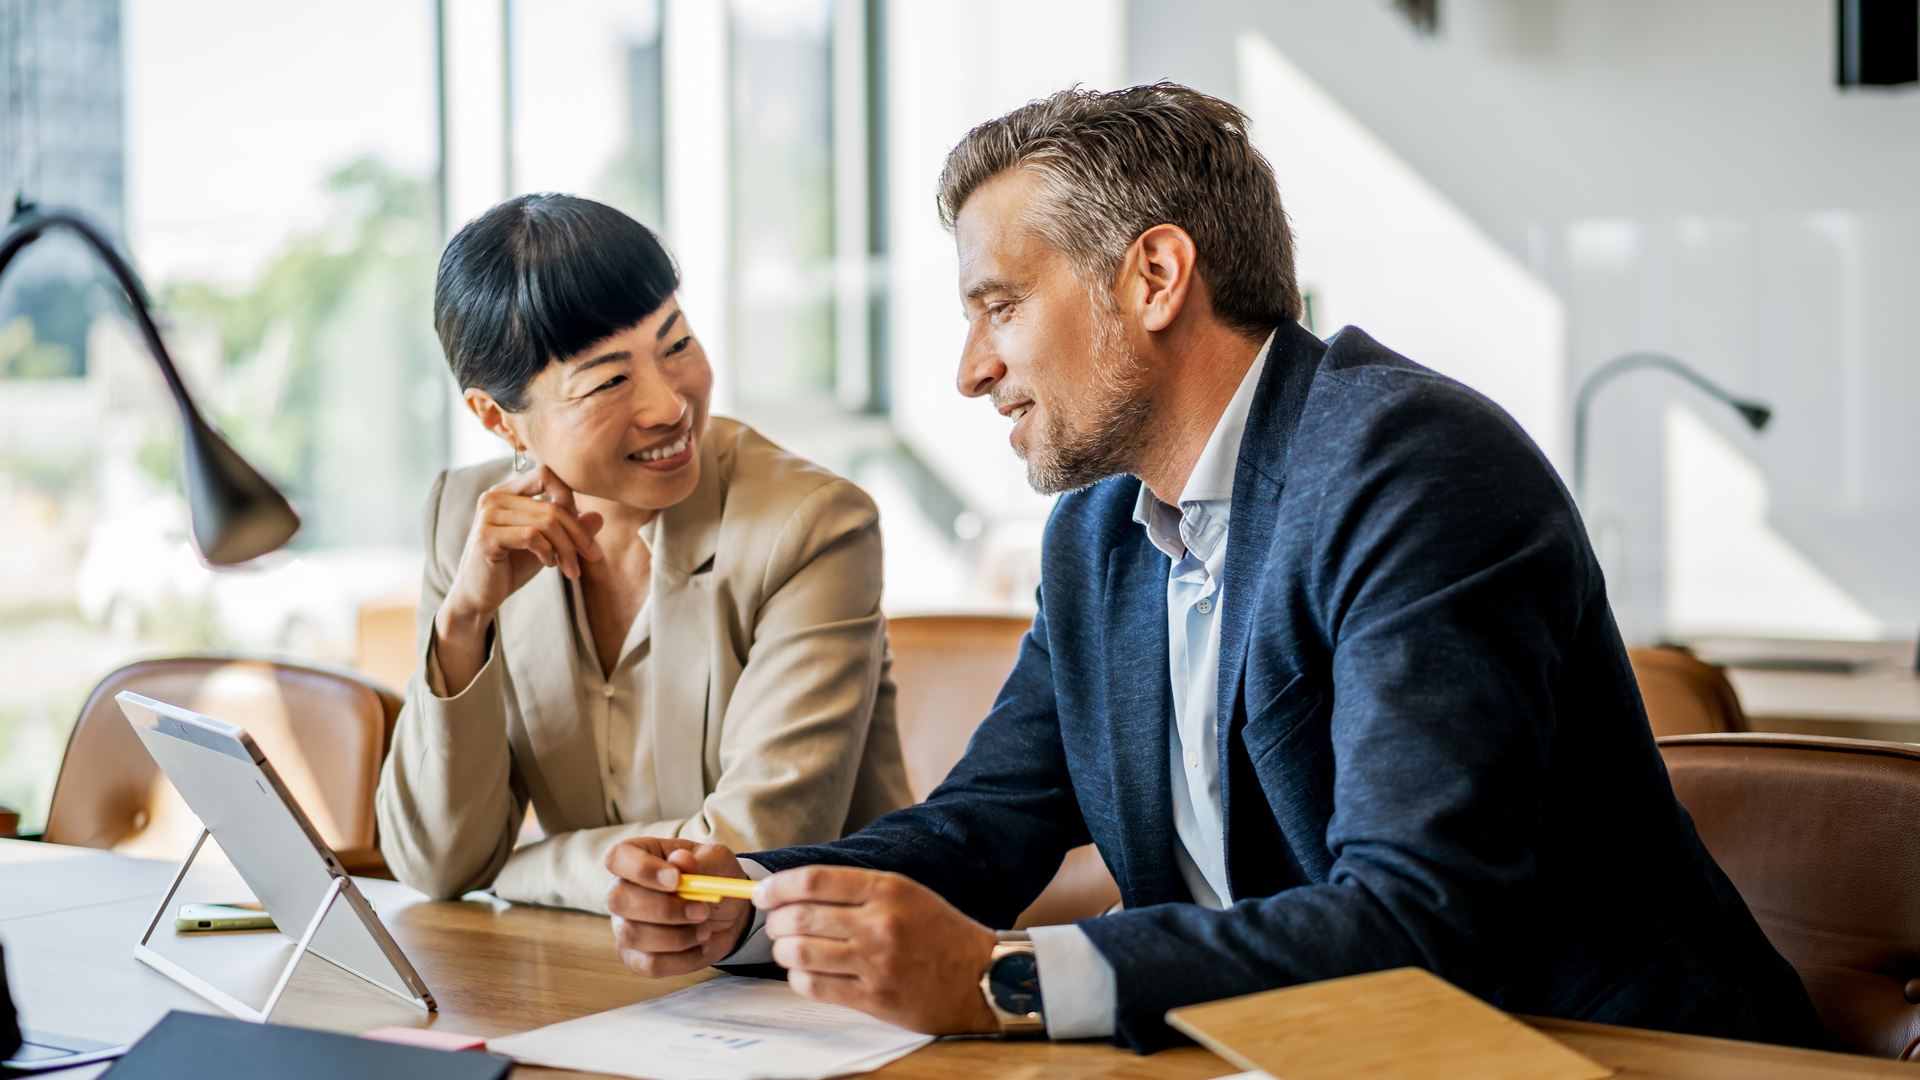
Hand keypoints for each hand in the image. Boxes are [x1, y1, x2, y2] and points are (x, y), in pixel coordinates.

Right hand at [436, 465, 602, 690]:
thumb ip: (569, 529)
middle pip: (553, 506)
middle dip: (578, 535)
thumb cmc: (511, 567)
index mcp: (506, 491)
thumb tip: (599, 517)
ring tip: (571, 568)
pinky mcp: (486, 536)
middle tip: (593, 556)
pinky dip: (548, 552)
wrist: (479, 596)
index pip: (546, 475)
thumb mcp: (547, 545)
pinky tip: (549, 564)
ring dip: (567, 549)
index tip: (581, 528)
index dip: (570, 498)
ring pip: (547, 522)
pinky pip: (532, 536)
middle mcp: (494, 497)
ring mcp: (488, 515)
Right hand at [606, 838, 754, 978]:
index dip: (641, 869)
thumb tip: (680, 860)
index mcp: (638, 855)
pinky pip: (648, 964)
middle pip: (618, 900)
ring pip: (632, 935)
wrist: (728, 913)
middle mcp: (623, 889)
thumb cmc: (714, 878)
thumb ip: (701, 862)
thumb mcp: (718, 862)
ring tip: (705, 929)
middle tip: (702, 911)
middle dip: (663, 909)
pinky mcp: (635, 956)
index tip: (676, 880)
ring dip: (677, 936)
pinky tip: (699, 947)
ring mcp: (625, 925)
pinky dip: (681, 960)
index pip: (618, 857)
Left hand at [758, 866, 998, 1035]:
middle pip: (799, 917)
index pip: (813, 881)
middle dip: (775, 921)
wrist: (981, 976)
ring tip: (788, 949)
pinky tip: (805, 972)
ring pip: (799, 953)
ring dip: (782, 951)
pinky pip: (814, 986)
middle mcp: (880, 924)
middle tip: (775, 924)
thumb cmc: (939, 932)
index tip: (762, 892)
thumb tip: (796, 888)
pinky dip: (798, 978)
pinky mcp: (874, 998)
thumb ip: (856, 889)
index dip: (777, 886)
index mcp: (887, 889)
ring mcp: (876, 963)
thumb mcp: (905, 893)